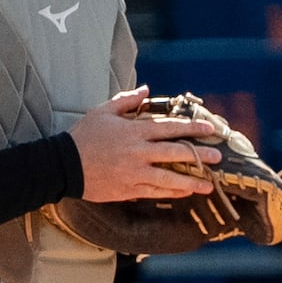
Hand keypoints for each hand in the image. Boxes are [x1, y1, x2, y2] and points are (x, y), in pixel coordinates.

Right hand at [70, 87, 222, 202]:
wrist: (64, 165)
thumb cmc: (83, 136)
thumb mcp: (102, 111)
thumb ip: (126, 100)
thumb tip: (146, 90)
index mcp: (134, 131)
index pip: (170, 128)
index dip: (192, 128)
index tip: (210, 129)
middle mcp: (138, 152)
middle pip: (176, 153)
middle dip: (200, 155)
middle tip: (217, 157)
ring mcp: (135, 173)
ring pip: (170, 178)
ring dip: (191, 181)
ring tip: (208, 183)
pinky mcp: (129, 189)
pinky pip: (156, 192)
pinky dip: (172, 192)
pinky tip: (185, 192)